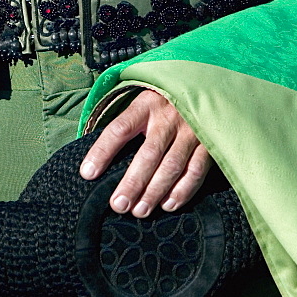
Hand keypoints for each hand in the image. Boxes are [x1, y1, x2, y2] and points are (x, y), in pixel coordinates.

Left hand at [80, 90, 211, 217]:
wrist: (203, 85)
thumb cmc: (164, 101)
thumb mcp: (143, 102)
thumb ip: (126, 125)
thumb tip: (97, 161)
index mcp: (146, 104)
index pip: (120, 129)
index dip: (102, 152)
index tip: (88, 174)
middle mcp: (169, 117)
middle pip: (148, 154)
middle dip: (132, 182)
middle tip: (119, 204)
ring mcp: (191, 130)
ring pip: (172, 165)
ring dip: (155, 192)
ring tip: (139, 210)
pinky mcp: (209, 142)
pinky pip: (195, 170)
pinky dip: (182, 191)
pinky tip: (168, 205)